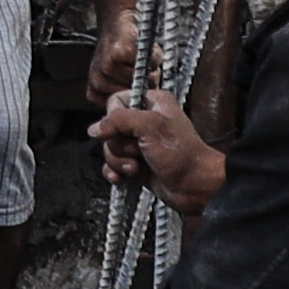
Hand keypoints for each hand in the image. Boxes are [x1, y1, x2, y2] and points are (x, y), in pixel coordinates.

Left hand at [87, 1, 144, 113]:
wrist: (120, 21)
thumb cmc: (126, 52)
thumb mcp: (124, 79)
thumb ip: (131, 98)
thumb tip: (146, 117)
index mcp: (96, 94)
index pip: (124, 114)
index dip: (139, 101)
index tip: (141, 88)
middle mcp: (98, 83)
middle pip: (135, 97)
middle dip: (145, 86)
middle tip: (142, 70)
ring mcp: (105, 69)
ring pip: (141, 82)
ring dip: (149, 72)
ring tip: (141, 60)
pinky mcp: (117, 53)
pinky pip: (144, 66)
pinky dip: (151, 58)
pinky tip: (142, 51)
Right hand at [94, 91, 227, 208]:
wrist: (194, 186)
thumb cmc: (181, 154)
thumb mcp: (150, 127)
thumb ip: (119, 121)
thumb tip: (94, 128)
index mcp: (151, 103)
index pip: (116, 101)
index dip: (114, 118)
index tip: (123, 131)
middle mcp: (144, 121)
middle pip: (110, 128)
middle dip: (119, 145)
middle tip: (137, 151)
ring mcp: (139, 144)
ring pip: (110, 148)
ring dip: (119, 160)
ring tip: (136, 167)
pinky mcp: (136, 163)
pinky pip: (112, 164)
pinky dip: (115, 171)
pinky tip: (123, 177)